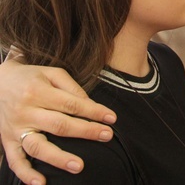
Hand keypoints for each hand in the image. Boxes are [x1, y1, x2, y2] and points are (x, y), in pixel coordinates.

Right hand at [0, 60, 116, 184]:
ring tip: (79, 166)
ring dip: (59, 158)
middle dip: (86, 132)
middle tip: (107, 136)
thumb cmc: (30, 77)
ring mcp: (15, 128)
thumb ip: (72, 88)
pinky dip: (26, 174)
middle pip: (59, 125)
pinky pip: (15, 161)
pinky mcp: (7, 141)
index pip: (71, 104)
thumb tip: (91, 105)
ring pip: (37, 147)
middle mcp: (25, 111)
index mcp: (38, 91)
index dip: (94, 111)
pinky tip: (41, 183)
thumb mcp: (52, 74)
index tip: (112, 118)